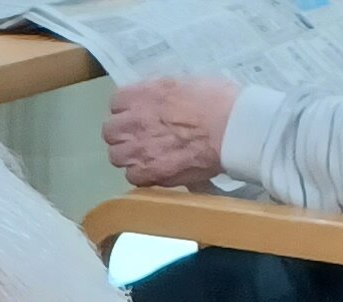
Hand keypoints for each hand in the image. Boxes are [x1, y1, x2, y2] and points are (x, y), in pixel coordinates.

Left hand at [103, 72, 237, 187]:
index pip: (116, 102)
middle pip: (110, 132)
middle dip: (122, 133)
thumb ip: (160, 93)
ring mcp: (141, 150)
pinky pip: (132, 177)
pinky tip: (155, 169)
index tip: (137, 113)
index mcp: (144, 94)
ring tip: (146, 154)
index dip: (127, 109)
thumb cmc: (216, 100)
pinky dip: (141, 175)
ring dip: (128, 155)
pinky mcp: (151, 174)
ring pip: (117, 156)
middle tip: (139, 135)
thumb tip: (153, 100)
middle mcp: (136, 121)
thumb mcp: (183, 82)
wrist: (231, 128)